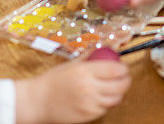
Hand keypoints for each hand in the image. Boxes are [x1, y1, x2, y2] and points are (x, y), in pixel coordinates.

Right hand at [15, 59, 129, 123]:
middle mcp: (89, 88)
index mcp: (84, 72)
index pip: (115, 69)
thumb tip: (103, 49)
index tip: (123, 67)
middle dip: (126, 81)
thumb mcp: (71, 64)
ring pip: (115, 99)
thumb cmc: (52, 82)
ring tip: (113, 88)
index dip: (124, 68)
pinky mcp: (88, 115)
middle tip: (124, 78)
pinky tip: (101, 97)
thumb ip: (88, 57)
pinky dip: (106, 103)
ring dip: (118, 93)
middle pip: (120, 85)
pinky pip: (105, 109)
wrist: (38, 101)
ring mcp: (89, 103)